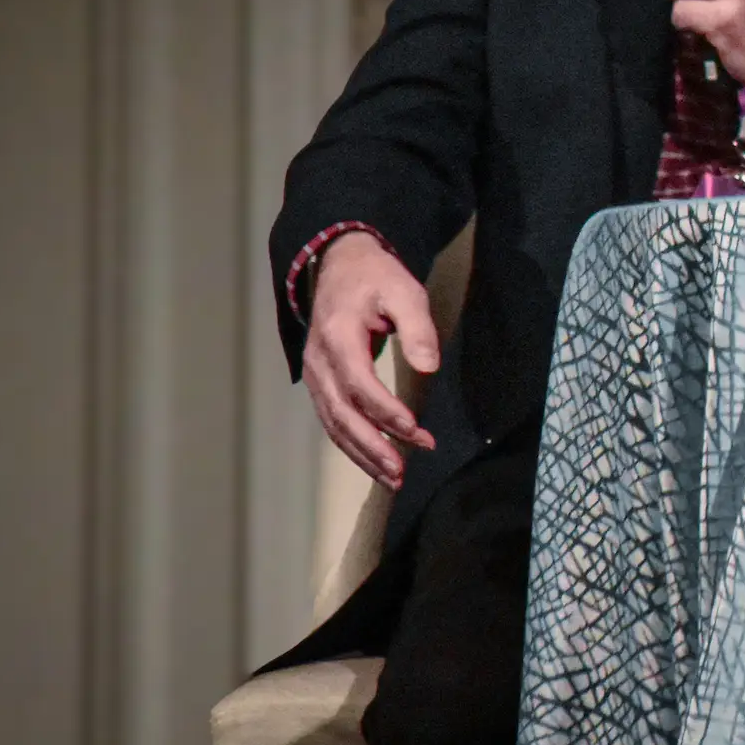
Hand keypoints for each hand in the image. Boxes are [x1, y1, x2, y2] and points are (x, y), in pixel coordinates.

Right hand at [301, 231, 439, 486]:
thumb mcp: (404, 291)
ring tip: (393, 478)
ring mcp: (314, 375)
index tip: (415, 431)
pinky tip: (374, 463)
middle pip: (342, 414)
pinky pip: (332, 421)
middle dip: (372, 447)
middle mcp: (319, 362)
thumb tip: (430, 368)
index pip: (360, 384)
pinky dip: (352, 445)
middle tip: (402, 472)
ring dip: (362, 455)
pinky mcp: (319, 383)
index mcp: (338, 337)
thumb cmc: (376, 279)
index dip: (385, 412)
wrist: (340, 265)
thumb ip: (417, 328)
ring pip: (334, 424)